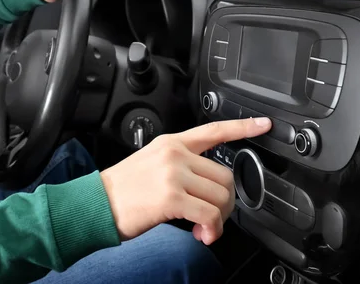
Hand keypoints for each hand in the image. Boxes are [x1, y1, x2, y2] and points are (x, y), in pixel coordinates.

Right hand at [100, 117, 271, 244]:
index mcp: (172, 143)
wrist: (95, 204)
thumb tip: (209, 187)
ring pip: (220, 196)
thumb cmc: (123, 189)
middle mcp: (175, 154)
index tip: (263, 123)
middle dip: (225, 202)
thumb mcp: (151, 162)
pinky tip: (201, 235)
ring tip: (204, 228)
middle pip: (224, 175)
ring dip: (218, 219)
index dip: (242, 126)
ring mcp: (173, 174)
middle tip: (212, 217)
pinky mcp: (171, 197)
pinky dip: (211, 230)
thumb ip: (181, 165)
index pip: (213, 130)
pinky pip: (209, 214)